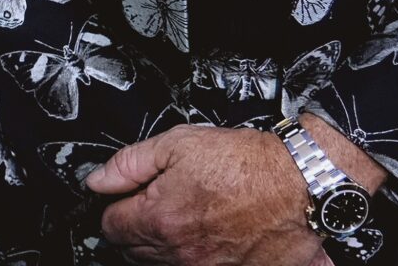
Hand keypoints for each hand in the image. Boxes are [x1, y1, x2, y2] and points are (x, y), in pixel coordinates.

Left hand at [85, 120, 380, 265]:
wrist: (299, 185)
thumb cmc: (247, 163)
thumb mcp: (179, 143)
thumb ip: (129, 163)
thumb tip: (97, 179)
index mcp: (160, 219)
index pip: (111, 225)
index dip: (116, 205)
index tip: (127, 197)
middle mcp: (179, 252)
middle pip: (133, 250)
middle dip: (137, 227)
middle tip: (159, 202)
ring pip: (161, 263)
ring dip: (164, 244)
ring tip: (187, 215)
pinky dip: (194, 255)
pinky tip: (208, 235)